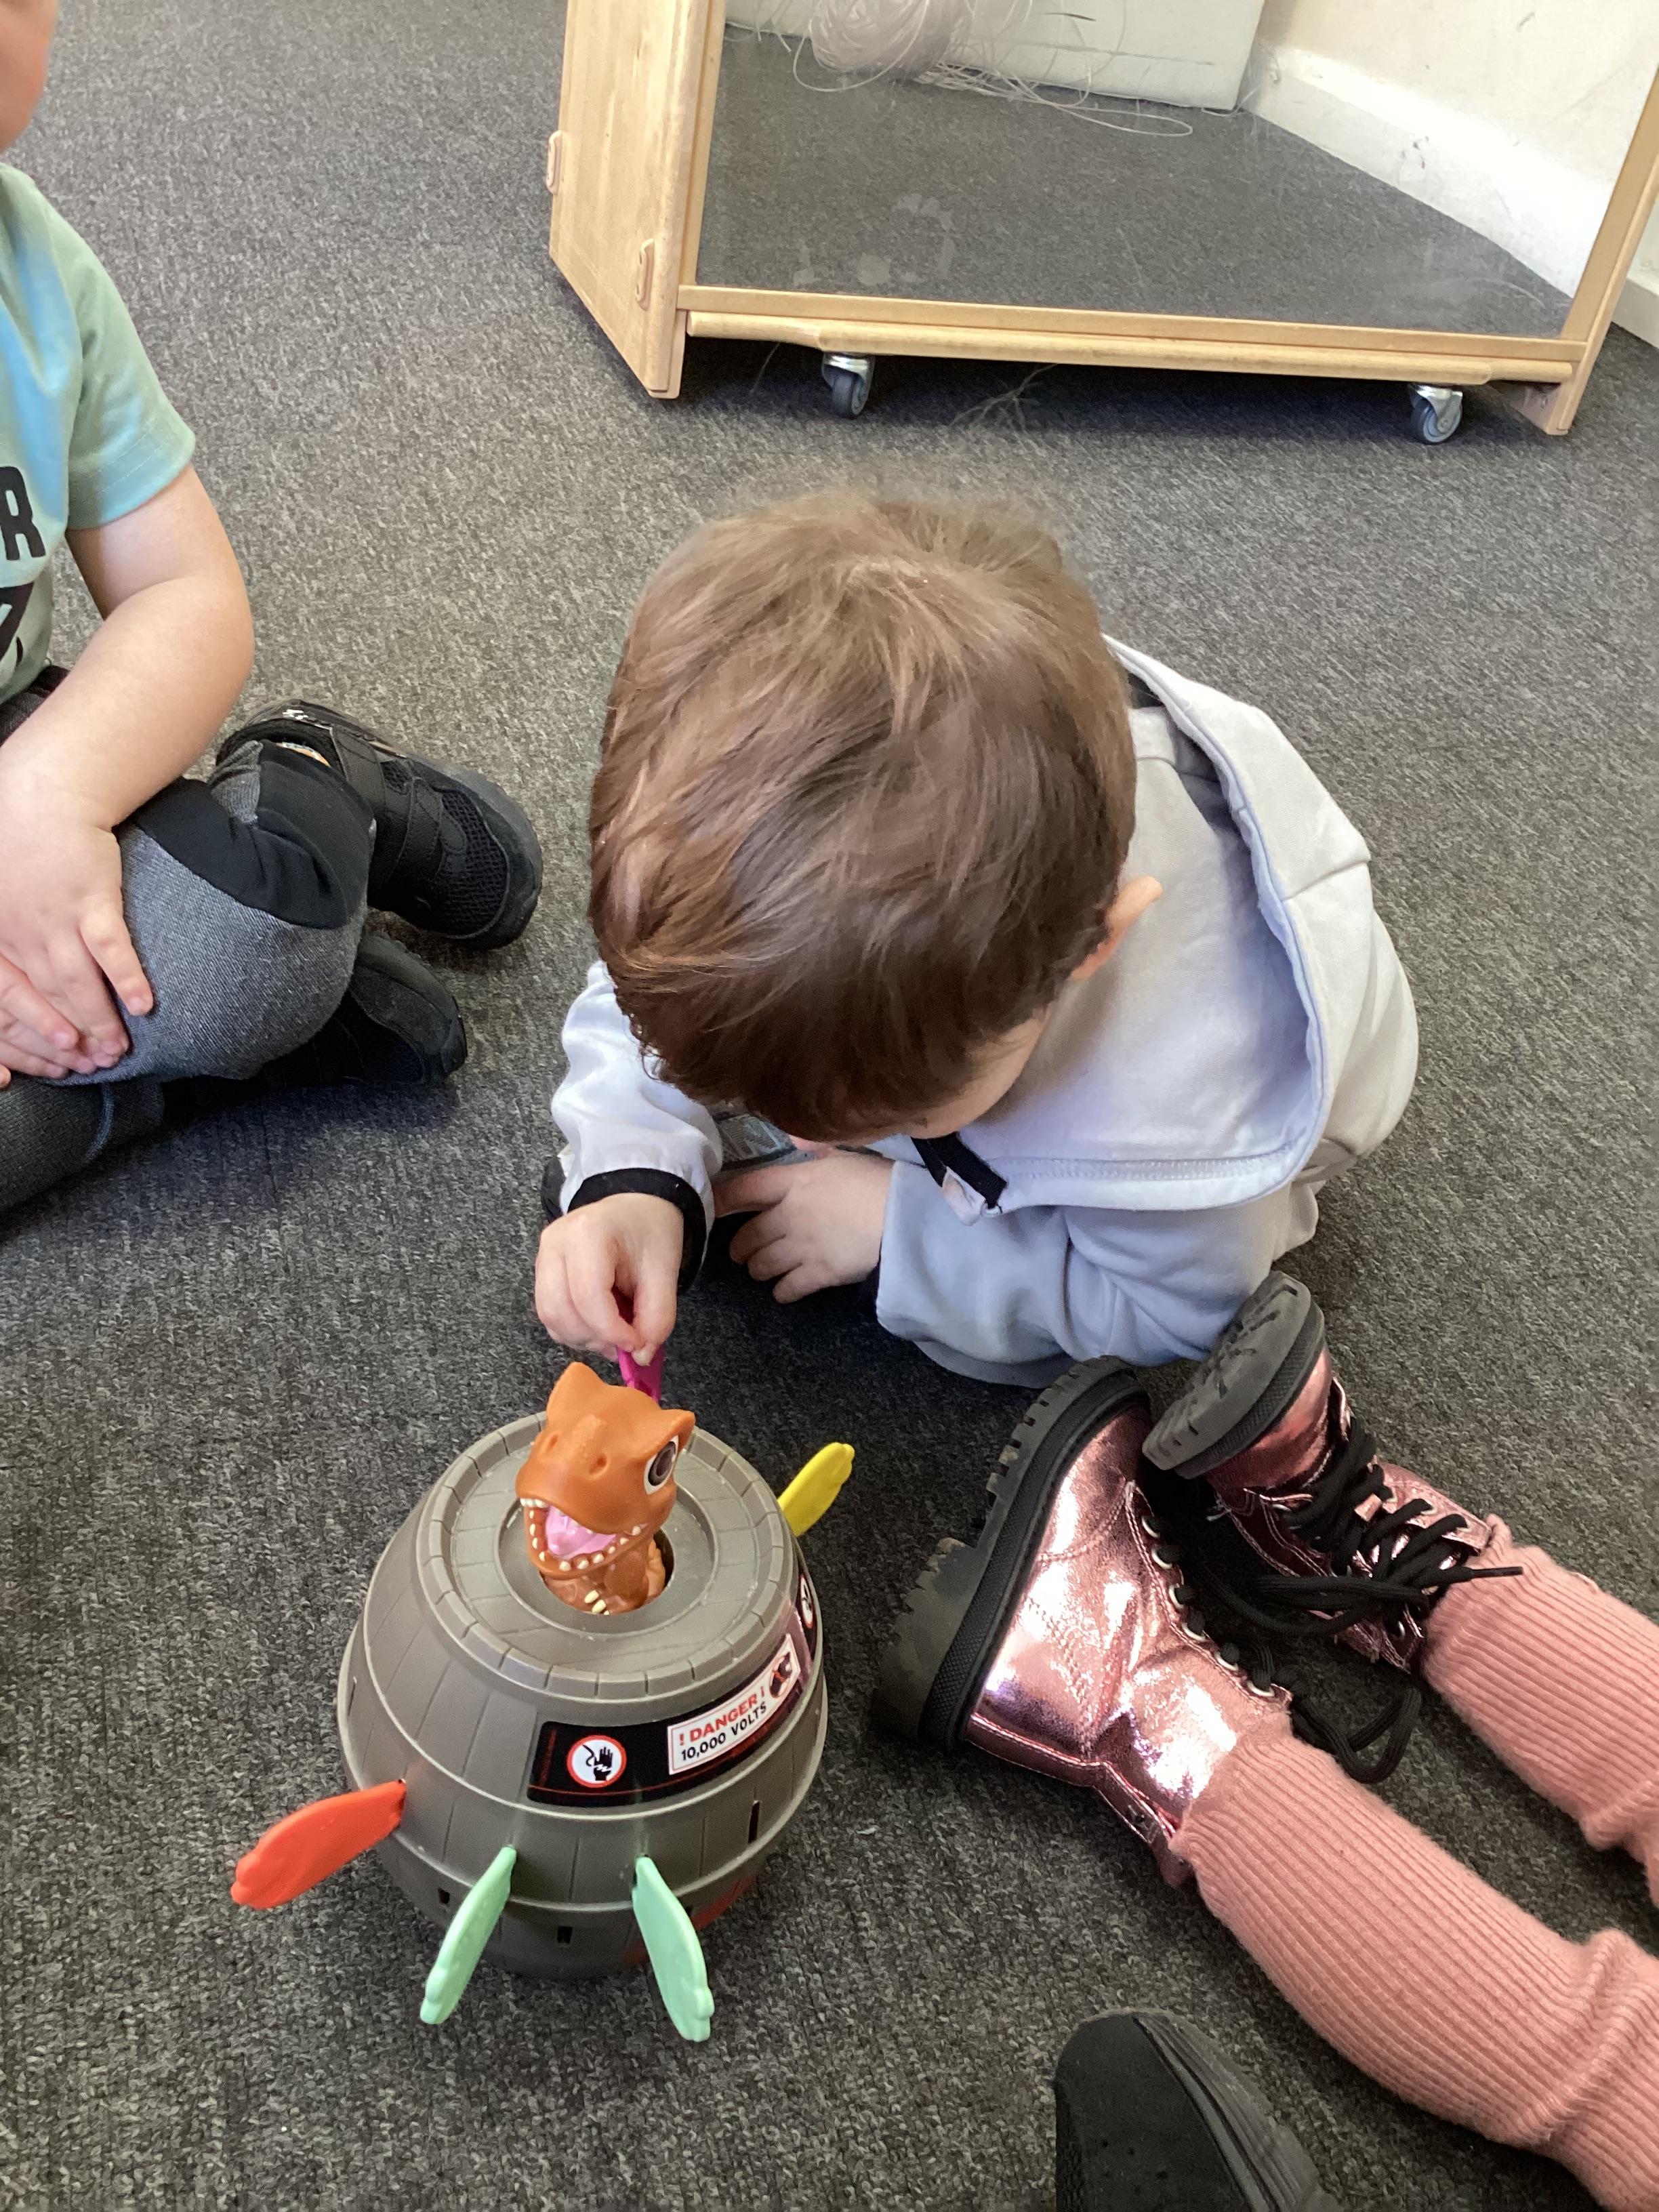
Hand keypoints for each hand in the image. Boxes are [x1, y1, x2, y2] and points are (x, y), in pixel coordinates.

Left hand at [0, 795, 149, 1069]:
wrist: (44, 795)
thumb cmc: (17, 841)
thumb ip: (7, 934)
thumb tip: (33, 975)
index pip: (11, 998)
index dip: (35, 1033)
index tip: (58, 1058)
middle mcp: (21, 933)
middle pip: (50, 998)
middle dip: (73, 1036)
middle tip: (97, 1064)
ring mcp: (55, 918)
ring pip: (78, 983)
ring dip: (101, 1020)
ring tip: (120, 1047)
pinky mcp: (91, 900)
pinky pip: (110, 950)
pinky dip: (127, 979)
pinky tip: (143, 1005)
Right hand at [534, 1193, 683, 1360]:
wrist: (636, 1209)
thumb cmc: (650, 1231)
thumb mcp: (666, 1270)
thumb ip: (657, 1316)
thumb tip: (640, 1355)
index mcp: (588, 1232)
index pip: (588, 1295)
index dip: (611, 1330)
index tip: (635, 1343)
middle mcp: (555, 1242)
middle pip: (560, 1310)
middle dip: (595, 1337)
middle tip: (626, 1343)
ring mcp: (543, 1256)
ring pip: (550, 1317)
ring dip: (583, 1337)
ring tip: (614, 1333)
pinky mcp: (542, 1272)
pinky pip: (550, 1314)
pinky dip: (574, 1330)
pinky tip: (599, 1325)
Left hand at [717, 1153, 892, 1302]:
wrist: (906, 1216)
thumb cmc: (879, 1179)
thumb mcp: (846, 1154)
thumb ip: (817, 1147)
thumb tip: (795, 1134)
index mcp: (794, 1180)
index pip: (744, 1189)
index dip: (722, 1200)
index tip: (711, 1207)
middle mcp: (790, 1215)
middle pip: (747, 1236)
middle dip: (740, 1246)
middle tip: (741, 1251)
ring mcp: (802, 1246)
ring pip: (762, 1265)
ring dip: (758, 1269)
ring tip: (761, 1270)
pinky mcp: (819, 1274)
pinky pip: (787, 1288)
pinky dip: (782, 1291)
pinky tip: (784, 1290)